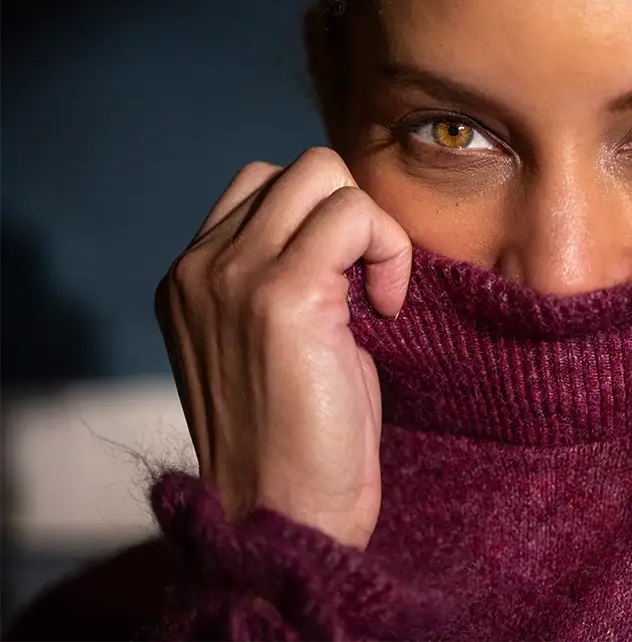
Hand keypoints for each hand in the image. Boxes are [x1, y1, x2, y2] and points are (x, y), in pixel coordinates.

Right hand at [155, 147, 411, 548]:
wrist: (283, 516)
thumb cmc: (296, 441)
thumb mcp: (273, 342)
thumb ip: (284, 276)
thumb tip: (342, 224)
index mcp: (189, 277)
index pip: (261, 187)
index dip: (321, 223)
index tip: (346, 289)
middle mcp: (199, 267)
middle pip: (295, 169)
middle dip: (350, 215)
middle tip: (368, 288)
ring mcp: (233, 275)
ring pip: (323, 173)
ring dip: (371, 227)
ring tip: (376, 297)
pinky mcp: (281, 293)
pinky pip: (353, 214)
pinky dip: (388, 248)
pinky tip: (385, 309)